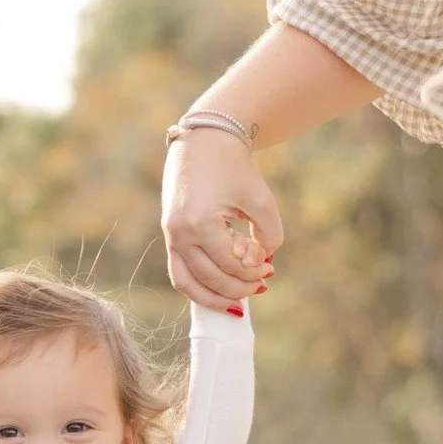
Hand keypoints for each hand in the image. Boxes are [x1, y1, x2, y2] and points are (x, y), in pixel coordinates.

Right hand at [161, 129, 281, 311]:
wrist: (205, 140)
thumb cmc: (235, 167)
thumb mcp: (260, 199)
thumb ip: (269, 235)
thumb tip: (264, 264)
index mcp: (201, 224)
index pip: (231, 264)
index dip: (254, 272)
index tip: (271, 269)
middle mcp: (180, 235)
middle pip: (211, 279)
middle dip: (239, 287)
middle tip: (262, 285)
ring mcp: (171, 237)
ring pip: (189, 284)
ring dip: (215, 298)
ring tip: (237, 303)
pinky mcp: (171, 236)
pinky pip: (180, 274)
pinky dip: (199, 287)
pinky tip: (218, 292)